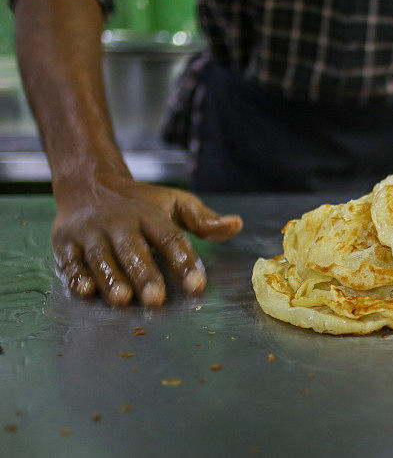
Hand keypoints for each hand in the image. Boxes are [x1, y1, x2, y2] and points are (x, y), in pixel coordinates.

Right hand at [51, 171, 242, 306]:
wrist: (88, 183)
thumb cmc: (141, 202)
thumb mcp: (174, 203)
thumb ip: (203, 220)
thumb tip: (236, 225)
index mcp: (149, 213)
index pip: (171, 237)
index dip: (184, 261)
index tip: (198, 286)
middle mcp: (120, 222)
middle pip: (133, 249)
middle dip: (144, 274)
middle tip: (156, 299)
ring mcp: (91, 232)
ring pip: (101, 256)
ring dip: (110, 278)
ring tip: (122, 300)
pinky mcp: (65, 243)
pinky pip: (70, 261)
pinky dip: (75, 276)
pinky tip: (86, 291)